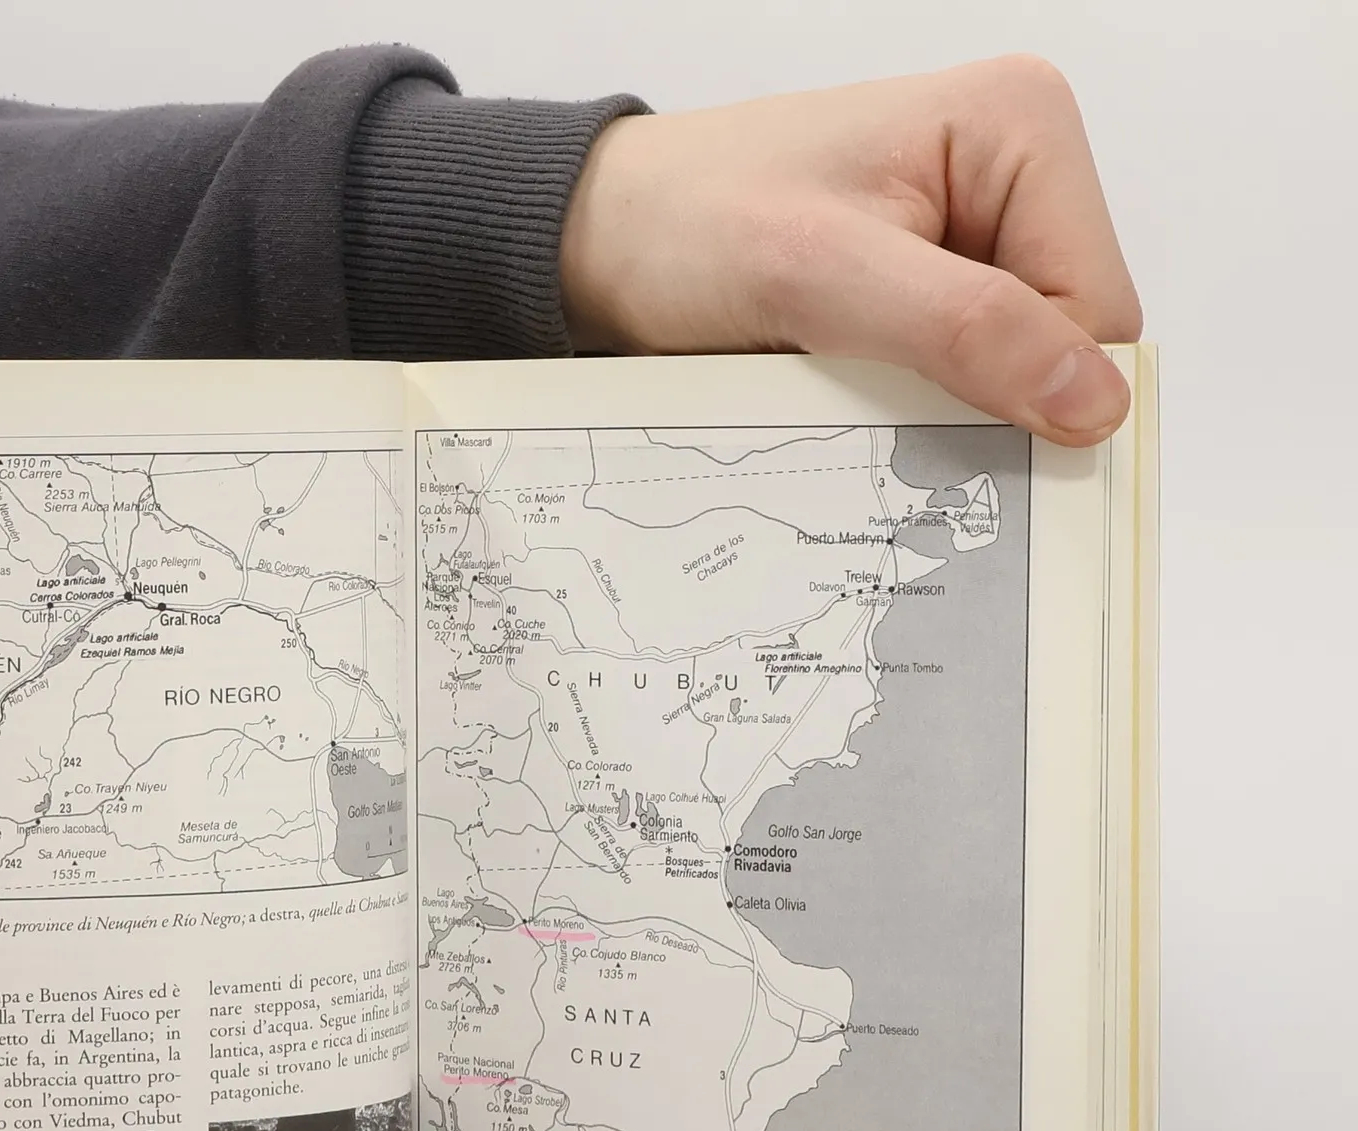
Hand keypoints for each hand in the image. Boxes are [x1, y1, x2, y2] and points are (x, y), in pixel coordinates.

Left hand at [560, 56, 1142, 445]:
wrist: (602, 240)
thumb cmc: (690, 223)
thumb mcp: (824, 276)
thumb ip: (965, 328)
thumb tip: (1093, 397)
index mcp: (1021, 128)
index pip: (1100, 306)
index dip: (1040, 386)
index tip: (955, 431)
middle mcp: (1012, 172)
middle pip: (1066, 342)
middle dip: (990, 398)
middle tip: (884, 411)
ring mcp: (971, 235)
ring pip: (1014, 372)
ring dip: (945, 410)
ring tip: (853, 392)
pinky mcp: (927, 290)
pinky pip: (958, 377)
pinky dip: (913, 410)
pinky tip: (851, 398)